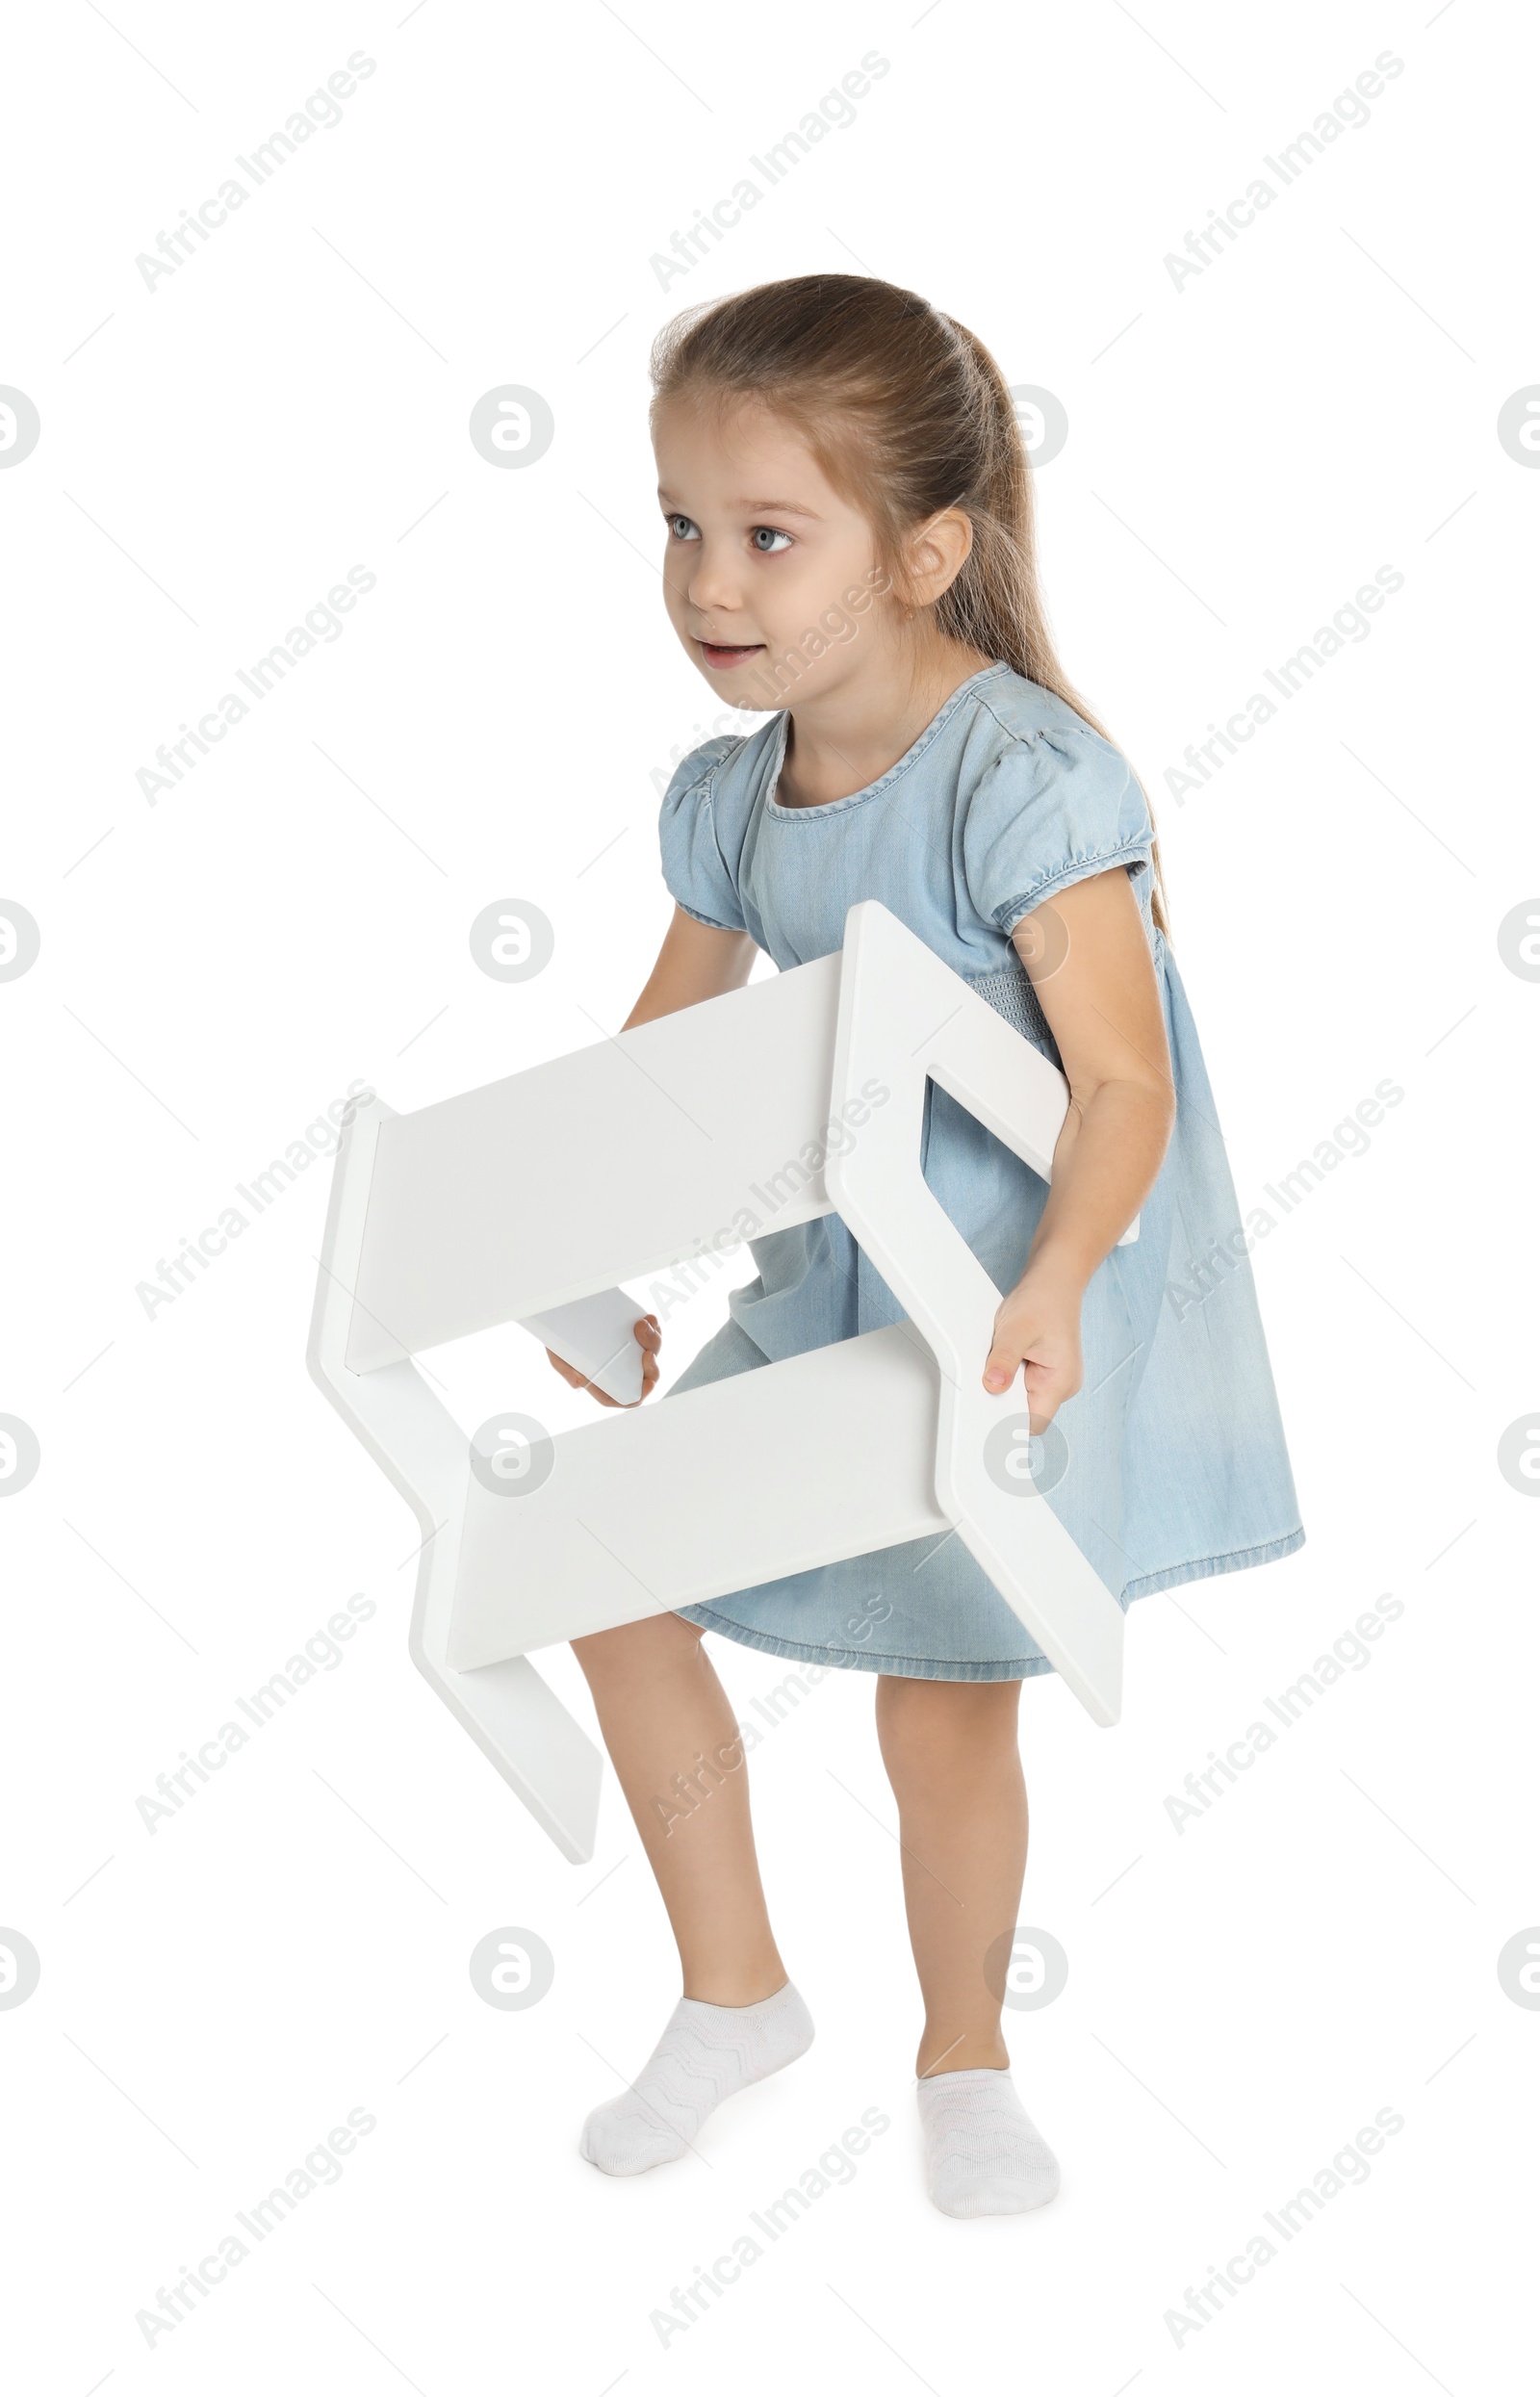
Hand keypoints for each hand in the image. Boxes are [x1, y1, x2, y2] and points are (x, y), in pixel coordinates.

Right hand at [546, 1315, 660, 1407]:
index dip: (640, 1395)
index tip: (648, 1384)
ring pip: (652, 1352)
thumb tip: (578, 1383)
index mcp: (605, 1381)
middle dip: (651, 1367)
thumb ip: (564, 1369)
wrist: (563, 1313)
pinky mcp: (634, 1333)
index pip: (625, 1397)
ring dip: (653, 1341)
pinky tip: (649, 1319)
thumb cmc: (560, 1339)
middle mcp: (620, 1367)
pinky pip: (652, 1334)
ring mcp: (630, 1350)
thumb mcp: (557, 1353)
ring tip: (643, 1325)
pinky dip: (654, 1327)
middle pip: (645, 1375)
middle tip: (647, 1353)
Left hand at [982, 1270, 1082, 1426]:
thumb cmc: (1043, 1300)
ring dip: (1007, 1383)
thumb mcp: (1016, 1330)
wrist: (1054, 1280)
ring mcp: (1053, 1378)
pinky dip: (1009, 1373)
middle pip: (1026, 1412)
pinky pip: (1021, 1383)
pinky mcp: (1044, 1370)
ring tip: (1002, 1359)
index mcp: (1061, 1382)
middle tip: (989, 1378)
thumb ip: (1004, 1361)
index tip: (987, 1416)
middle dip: (1004, 1399)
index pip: (1034, 1423)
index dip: (1009, 1422)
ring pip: (1021, 1397)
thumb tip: (992, 1386)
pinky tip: (1007, 1355)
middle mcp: (1061, 1385)